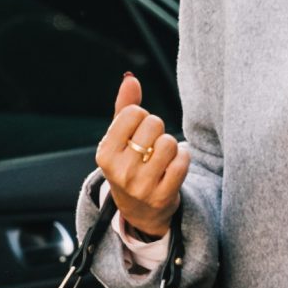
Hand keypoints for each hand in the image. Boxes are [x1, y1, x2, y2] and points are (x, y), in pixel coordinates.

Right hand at [97, 70, 188, 237]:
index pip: (134, 113)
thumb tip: (130, 78)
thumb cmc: (129, 163)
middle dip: (157, 130)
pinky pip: (182, 162)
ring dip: (171, 146)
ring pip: (170, 143)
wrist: (139, 209)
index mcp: (105, 153)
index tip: (137, 132)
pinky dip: (183, 159)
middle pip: (154, 124)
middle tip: (151, 146)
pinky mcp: (162, 197)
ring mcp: (141, 186)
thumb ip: (124, 107)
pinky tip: (173, 168)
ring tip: (161, 157)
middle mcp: (120, 171)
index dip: (142, 117)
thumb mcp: (119, 138)